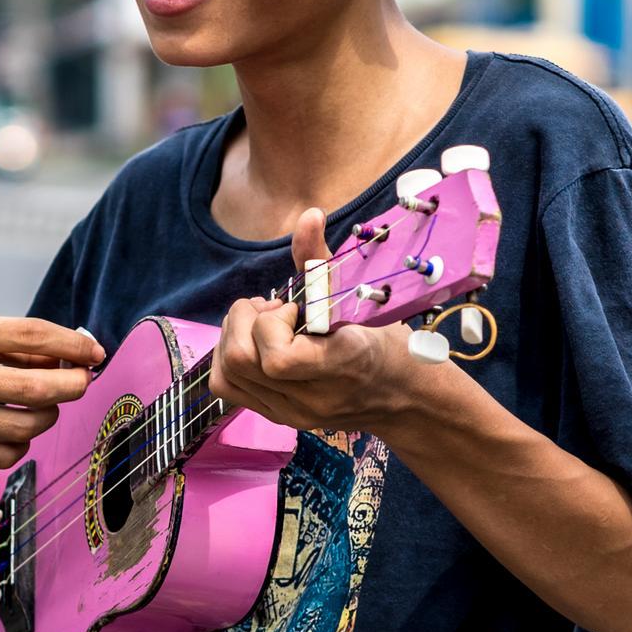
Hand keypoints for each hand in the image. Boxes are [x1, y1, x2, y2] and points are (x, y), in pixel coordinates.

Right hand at [0, 311, 104, 467]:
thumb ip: (14, 343)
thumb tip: (72, 358)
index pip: (31, 336)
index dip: (72, 344)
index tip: (95, 351)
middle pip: (36, 388)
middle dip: (74, 385)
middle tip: (82, 380)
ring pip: (27, 425)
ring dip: (50, 414)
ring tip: (45, 403)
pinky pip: (7, 453)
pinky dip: (23, 441)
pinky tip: (17, 427)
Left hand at [208, 208, 437, 436]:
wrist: (404, 397)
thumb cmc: (386, 343)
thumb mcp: (362, 299)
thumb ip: (322, 260)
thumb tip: (309, 214)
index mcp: (340, 368)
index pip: (276, 359)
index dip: (272, 324)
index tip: (295, 307)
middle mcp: (309, 400)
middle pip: (240, 362)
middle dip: (244, 321)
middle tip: (273, 307)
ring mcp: (289, 413)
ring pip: (226, 374)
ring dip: (234, 336)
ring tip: (263, 322)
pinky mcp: (276, 417)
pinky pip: (228, 387)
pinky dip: (229, 356)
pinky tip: (255, 341)